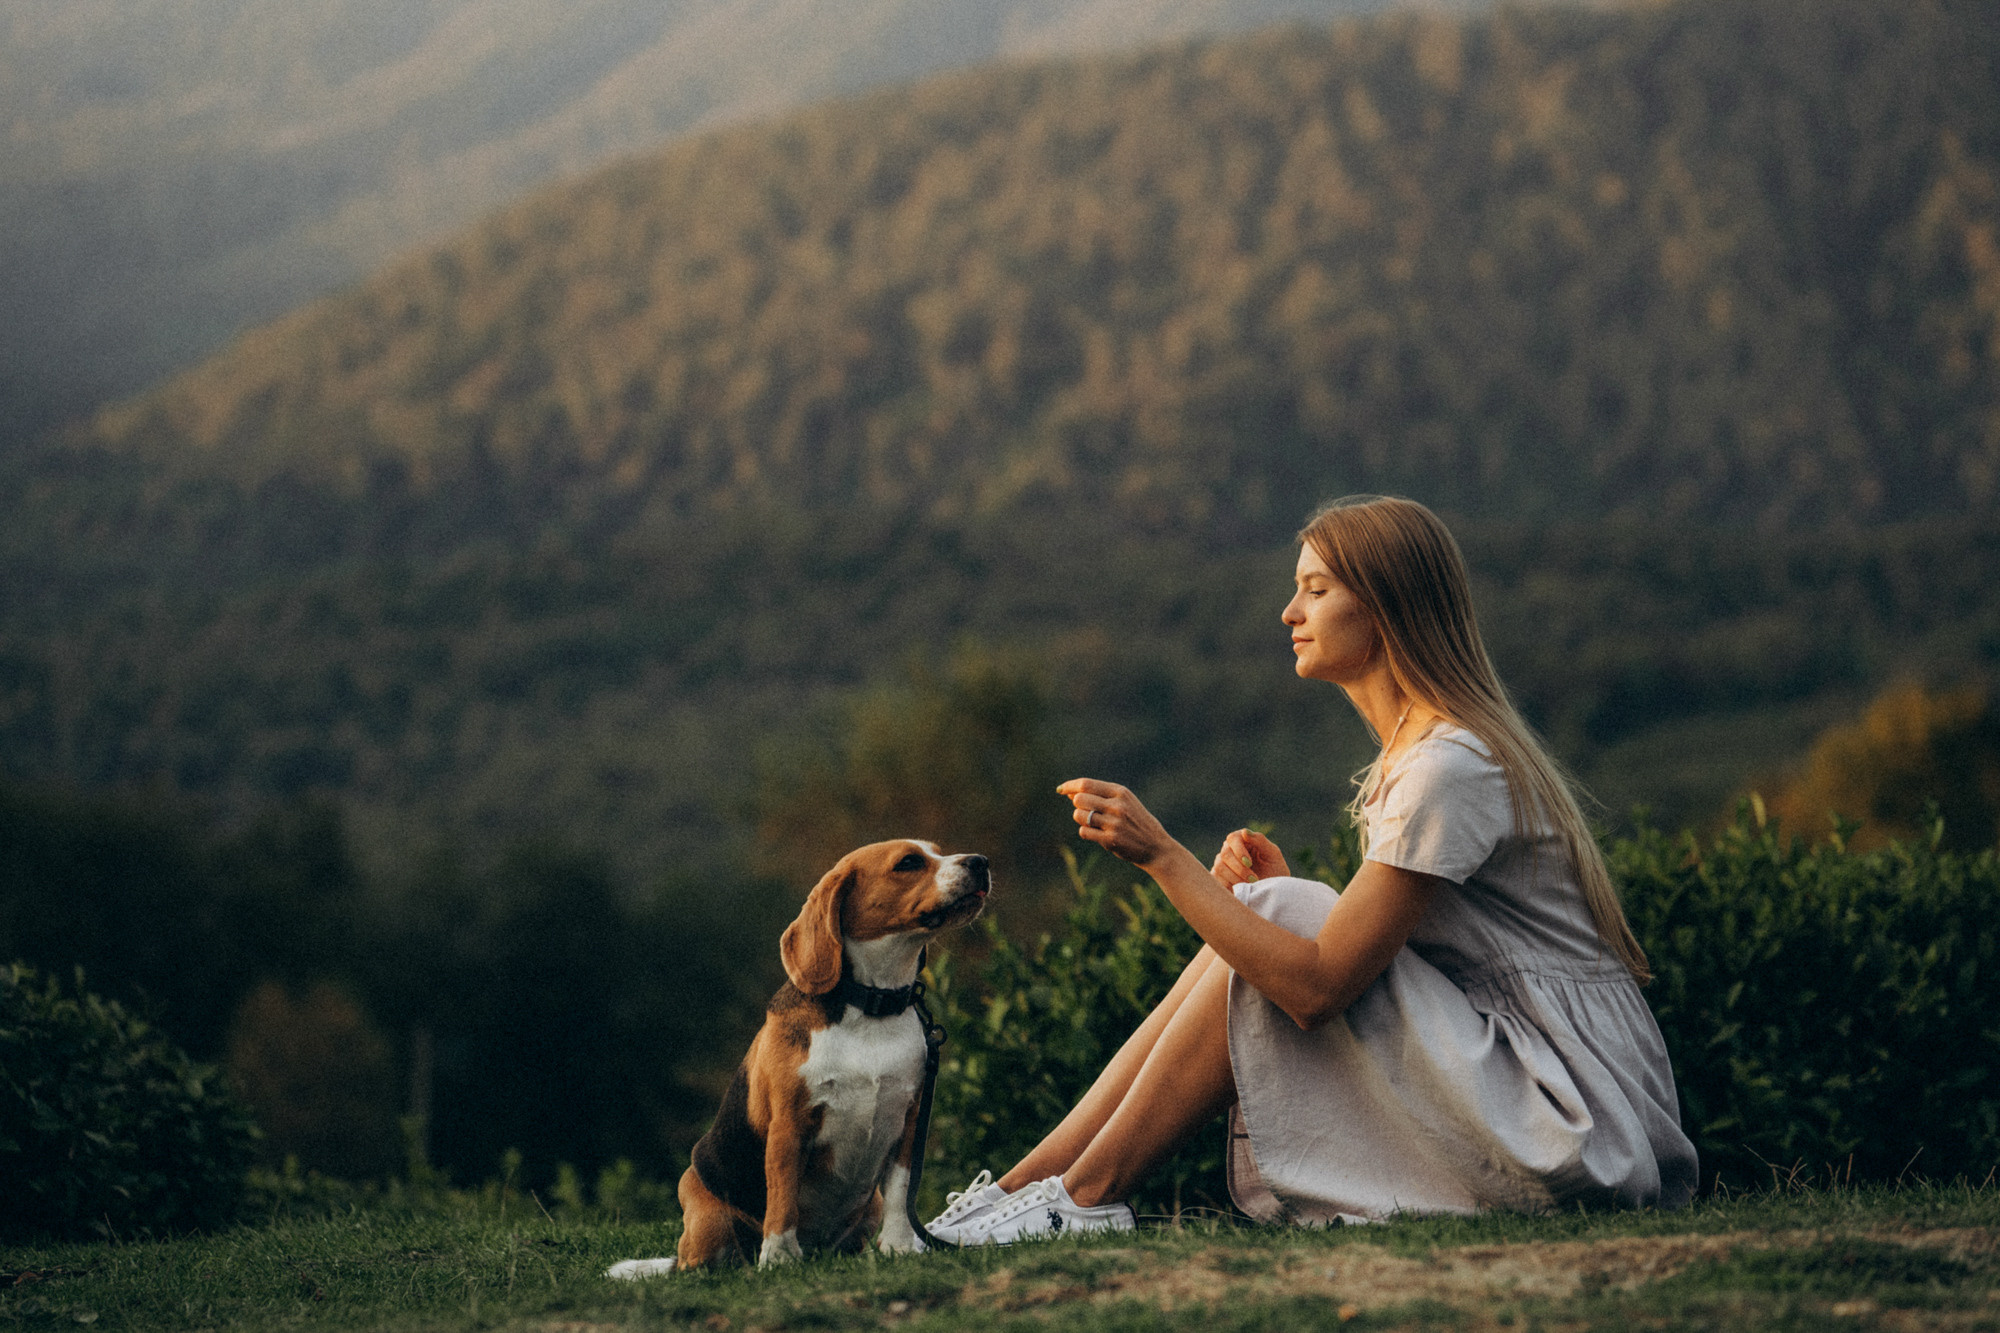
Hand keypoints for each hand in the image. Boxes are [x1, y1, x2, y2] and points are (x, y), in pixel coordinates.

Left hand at [1059, 778, 1174, 866]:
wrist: (1156, 847)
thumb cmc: (1136, 822)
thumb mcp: (1125, 802)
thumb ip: (1100, 796)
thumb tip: (1071, 794)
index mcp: (1120, 792)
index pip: (1086, 784)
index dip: (1070, 786)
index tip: (1060, 789)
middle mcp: (1117, 806)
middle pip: (1079, 799)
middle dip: (1077, 805)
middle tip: (1087, 812)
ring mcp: (1114, 823)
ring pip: (1079, 816)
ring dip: (1081, 819)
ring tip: (1094, 824)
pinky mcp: (1110, 840)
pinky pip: (1083, 832)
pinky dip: (1086, 832)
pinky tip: (1097, 834)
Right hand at [1210, 829, 1288, 888]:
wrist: (1273, 893)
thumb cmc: (1275, 871)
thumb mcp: (1273, 855)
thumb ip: (1260, 841)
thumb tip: (1244, 831)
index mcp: (1243, 840)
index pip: (1233, 838)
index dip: (1239, 850)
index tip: (1249, 863)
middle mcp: (1230, 850)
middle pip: (1225, 853)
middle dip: (1240, 868)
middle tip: (1254, 879)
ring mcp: (1222, 864)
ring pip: (1219, 867)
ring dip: (1236, 878)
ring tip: (1250, 886)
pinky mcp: (1219, 878)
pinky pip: (1217, 880)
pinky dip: (1230, 885)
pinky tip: (1241, 889)